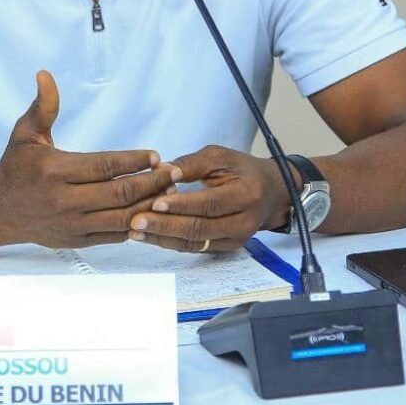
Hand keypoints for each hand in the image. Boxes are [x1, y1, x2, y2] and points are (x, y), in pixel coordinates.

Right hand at [0, 71, 179, 247]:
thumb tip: (45, 74)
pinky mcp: (78, 240)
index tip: (156, 154)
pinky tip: (153, 212)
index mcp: (55, 172)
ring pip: (121, 218)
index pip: (104, 167)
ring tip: (171, 192)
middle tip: (175, 172)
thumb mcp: (25, 134)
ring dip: (149, 206)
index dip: (133, 161)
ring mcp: (73, 224)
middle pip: (119, 194)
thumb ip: (43, 106)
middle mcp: (65, 201)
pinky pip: (114, 236)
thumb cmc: (16, 167)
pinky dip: (136, 225)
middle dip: (152, 183)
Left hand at [127, 145, 290, 252]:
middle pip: (199, 228)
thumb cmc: (242, 170)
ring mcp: (235, 238)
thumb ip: (192, 164)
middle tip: (136, 220)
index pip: (209, 203)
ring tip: (135, 230)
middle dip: (165, 225)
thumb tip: (164, 171)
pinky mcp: (226, 247)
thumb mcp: (220, 156)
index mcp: (245, 194)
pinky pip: (195, 248)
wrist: (270, 193)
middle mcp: (243, 221)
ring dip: (162, 237)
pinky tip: (149, 235)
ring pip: (195, 242)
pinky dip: (170, 242)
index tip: (155, 202)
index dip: (181, 205)